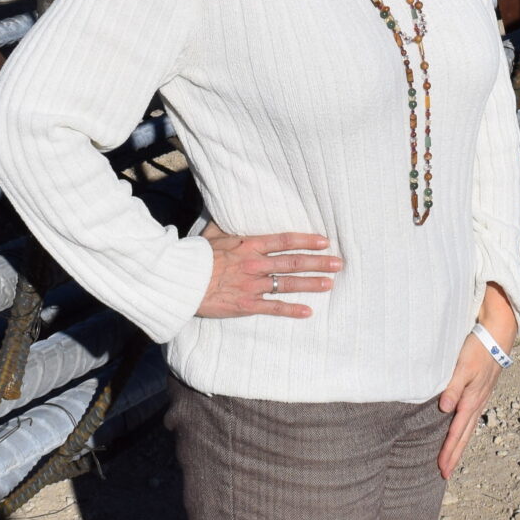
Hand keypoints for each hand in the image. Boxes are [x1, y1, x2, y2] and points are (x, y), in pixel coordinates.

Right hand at [195, 223, 341, 318]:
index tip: (324, 241)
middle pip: (293, 262)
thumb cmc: (195, 256)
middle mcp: (255, 264)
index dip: (306, 240)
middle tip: (338, 263)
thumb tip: (227, 208)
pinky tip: (308, 311)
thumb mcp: (212, 234)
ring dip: (312, 284)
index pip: (284, 240)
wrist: (181, 281)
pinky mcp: (246, 304)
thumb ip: (225, 224)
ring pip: (288, 284)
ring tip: (330, 283)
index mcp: (249, 245)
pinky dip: (292, 310)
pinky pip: (274, 308)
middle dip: (318, 262)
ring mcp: (252, 285)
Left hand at [436, 284, 517, 477]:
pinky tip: (461, 432)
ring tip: (452, 459)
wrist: (497, 335)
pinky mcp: (481, 392)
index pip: (457, 432)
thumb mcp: (462, 366)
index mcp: (471, 400)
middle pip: (464, 435)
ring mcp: (481, 398)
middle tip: (444, 473)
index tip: (442, 468)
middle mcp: (477, 403)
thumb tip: (445, 409)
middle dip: (454, 455)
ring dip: (460, 445)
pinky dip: (465, 430)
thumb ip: (453, 387)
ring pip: (469, 428)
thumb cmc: (477, 348)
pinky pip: (471, 418)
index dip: (449, 451)